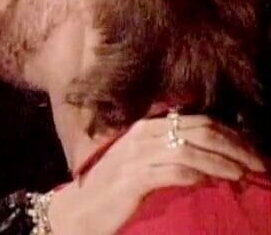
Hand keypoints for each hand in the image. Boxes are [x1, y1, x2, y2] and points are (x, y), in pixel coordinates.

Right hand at [48, 115, 264, 234]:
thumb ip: (170, 153)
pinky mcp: (132, 178)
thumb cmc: (112, 189)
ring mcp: (136, 155)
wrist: (79, 211)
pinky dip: (198, 175)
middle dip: (236, 146)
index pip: (198, 120)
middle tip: (260, 163)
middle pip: (200, 130)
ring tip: (244, 174)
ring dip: (223, 162)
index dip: (232, 134)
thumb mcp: (142, 163)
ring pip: (191, 149)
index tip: (255, 150)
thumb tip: (214, 159)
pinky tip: (211, 183)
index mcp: (146, 127)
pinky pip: (173, 171)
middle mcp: (143, 134)